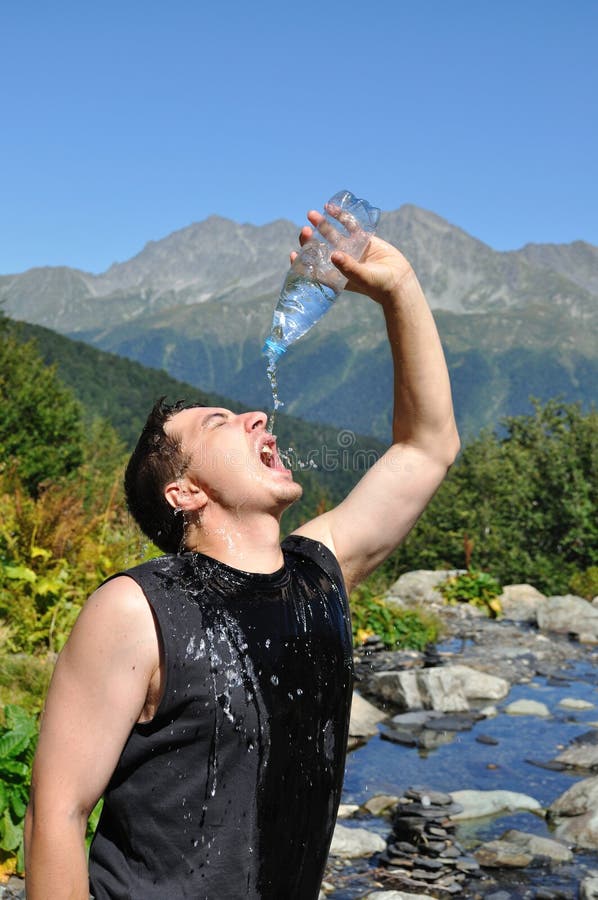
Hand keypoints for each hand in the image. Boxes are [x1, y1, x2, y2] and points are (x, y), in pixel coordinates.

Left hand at [291, 209, 414, 304]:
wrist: (399, 280)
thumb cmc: (379, 285)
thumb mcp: (363, 278)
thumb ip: (348, 268)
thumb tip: (333, 255)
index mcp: (335, 275)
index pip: (313, 268)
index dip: (301, 262)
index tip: (293, 254)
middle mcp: (340, 261)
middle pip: (320, 248)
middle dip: (310, 240)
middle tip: (305, 230)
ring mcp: (350, 249)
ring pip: (332, 234)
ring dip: (322, 225)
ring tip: (312, 214)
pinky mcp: (362, 239)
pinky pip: (349, 225)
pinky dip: (341, 216)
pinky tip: (331, 208)